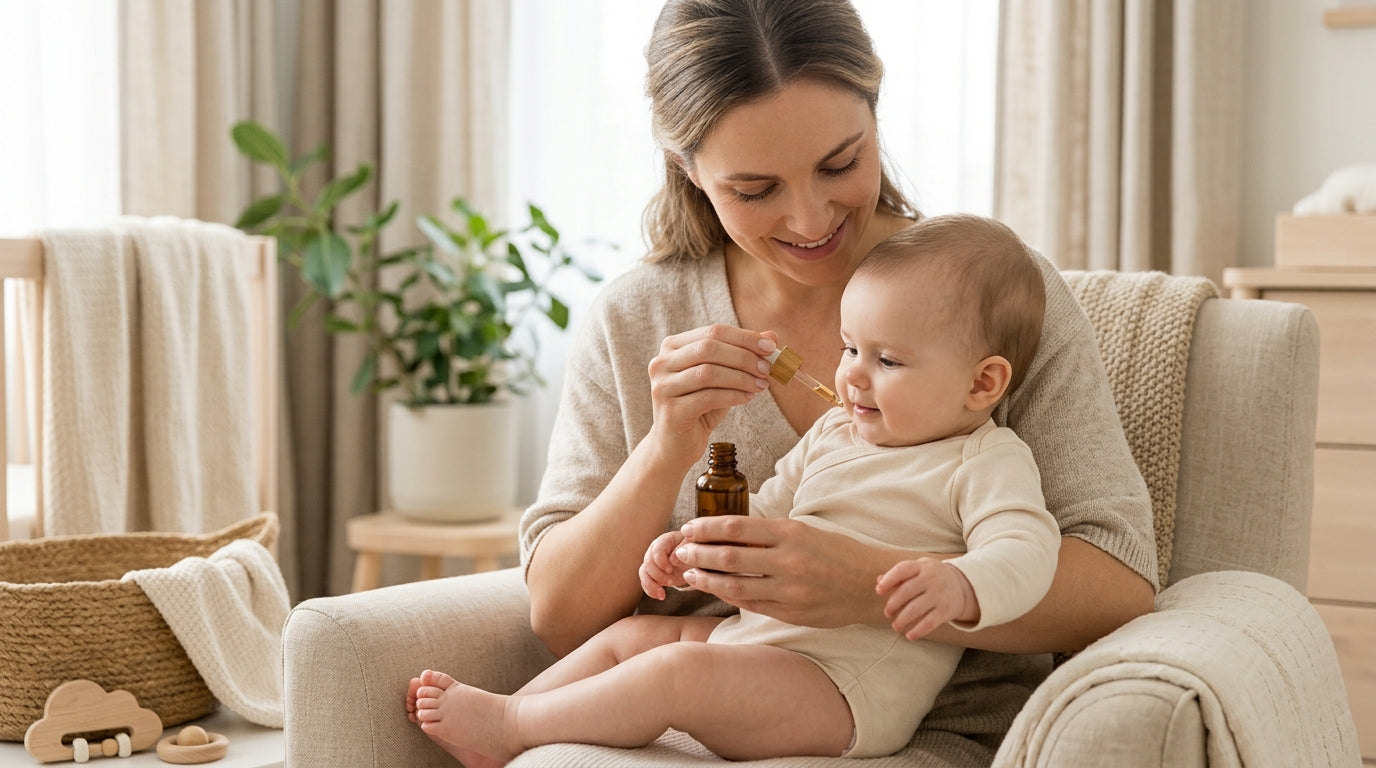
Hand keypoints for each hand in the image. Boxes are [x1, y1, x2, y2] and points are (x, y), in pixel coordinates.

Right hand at [640, 530, 689, 599]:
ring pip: (644, 572)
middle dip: (658, 575)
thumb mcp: (695, 546)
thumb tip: (673, 560)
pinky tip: (659, 596)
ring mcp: (653, 562)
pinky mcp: (653, 573)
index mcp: (666, 541)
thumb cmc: (697, 548)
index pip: (656, 550)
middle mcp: (656, 550)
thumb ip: (686, 548)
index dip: (661, 562)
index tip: (671, 569)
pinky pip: (645, 581)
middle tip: (671, 582)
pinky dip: (650, 590)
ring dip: (651, 585)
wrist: (696, 558)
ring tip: (662, 595)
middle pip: (648, 562)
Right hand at [645, 326, 776, 465]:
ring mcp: (663, 387)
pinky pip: (708, 397)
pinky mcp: (671, 411)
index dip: (744, 337)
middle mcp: (661, 363)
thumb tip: (771, 336)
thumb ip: (743, 354)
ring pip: (708, 372)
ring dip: (741, 378)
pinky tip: (747, 398)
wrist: (675, 445)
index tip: (770, 346)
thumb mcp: (723, 378)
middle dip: (743, 357)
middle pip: (709, 348)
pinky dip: (733, 396)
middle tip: (766, 368)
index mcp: (672, 346)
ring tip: (760, 386)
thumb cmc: (700, 407)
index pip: (713, 331)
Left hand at [674, 515, 902, 627]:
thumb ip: (771, 533)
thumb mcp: (806, 531)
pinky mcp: (791, 612)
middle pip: (730, 556)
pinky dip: (729, 597)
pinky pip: (751, 604)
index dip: (707, 528)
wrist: (870, 585)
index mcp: (791, 533)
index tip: (689, 528)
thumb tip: (729, 531)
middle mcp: (789, 561)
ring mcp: (790, 590)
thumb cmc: (837, 553)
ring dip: (707, 579)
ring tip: (690, 573)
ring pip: (736, 585)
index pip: (737, 527)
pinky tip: (715, 590)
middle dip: (699, 553)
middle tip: (680, 550)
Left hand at [875, 558, 977, 640]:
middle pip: (906, 592)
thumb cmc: (931, 576)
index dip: (889, 580)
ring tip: (895, 626)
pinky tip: (909, 636)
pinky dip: (918, 631)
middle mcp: (931, 578)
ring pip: (915, 609)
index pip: (902, 570)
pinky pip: (929, 623)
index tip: (879, 591)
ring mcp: (939, 594)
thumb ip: (899, 575)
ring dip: (901, 620)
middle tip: (887, 613)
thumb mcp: (918, 569)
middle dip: (892, 604)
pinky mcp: (946, 610)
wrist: (963, 584)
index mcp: (921, 566)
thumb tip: (879, 581)